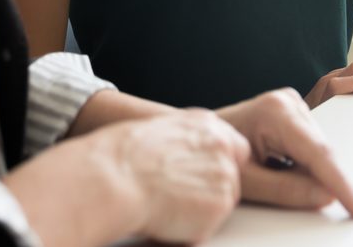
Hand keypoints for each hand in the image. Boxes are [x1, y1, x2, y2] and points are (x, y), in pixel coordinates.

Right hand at [117, 109, 249, 242]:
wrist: (118, 178)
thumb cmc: (124, 156)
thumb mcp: (161, 130)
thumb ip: (185, 142)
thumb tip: (184, 159)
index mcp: (207, 124)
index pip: (234, 146)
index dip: (220, 164)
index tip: (204, 176)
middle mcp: (222, 146)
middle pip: (231, 174)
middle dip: (212, 188)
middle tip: (182, 197)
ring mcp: (225, 175)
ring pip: (223, 200)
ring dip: (202, 208)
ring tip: (168, 207)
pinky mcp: (220, 205)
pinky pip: (210, 224)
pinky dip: (193, 229)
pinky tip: (168, 219)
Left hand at [217, 88, 352, 217]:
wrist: (195, 140)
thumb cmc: (211, 156)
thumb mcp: (246, 180)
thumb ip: (286, 190)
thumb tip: (326, 197)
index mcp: (276, 111)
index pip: (318, 153)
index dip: (341, 184)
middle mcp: (289, 101)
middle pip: (320, 152)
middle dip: (321, 180)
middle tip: (285, 191)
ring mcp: (291, 104)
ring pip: (317, 151)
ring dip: (308, 173)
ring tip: (269, 175)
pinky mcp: (292, 113)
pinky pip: (309, 147)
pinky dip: (302, 166)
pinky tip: (275, 167)